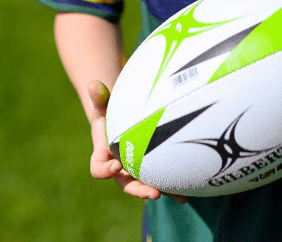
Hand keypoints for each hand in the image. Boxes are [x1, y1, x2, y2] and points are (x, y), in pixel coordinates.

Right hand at [87, 80, 187, 203]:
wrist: (118, 117)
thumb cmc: (109, 109)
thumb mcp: (103, 102)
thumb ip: (99, 96)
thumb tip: (93, 84)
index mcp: (104, 154)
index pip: (98, 168)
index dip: (105, 170)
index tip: (116, 166)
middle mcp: (119, 167)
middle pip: (126, 184)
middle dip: (139, 189)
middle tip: (154, 193)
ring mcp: (134, 169)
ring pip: (146, 184)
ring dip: (162, 191)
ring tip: (180, 197)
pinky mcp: (148, 167)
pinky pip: (159, 177)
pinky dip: (172, 184)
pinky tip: (188, 189)